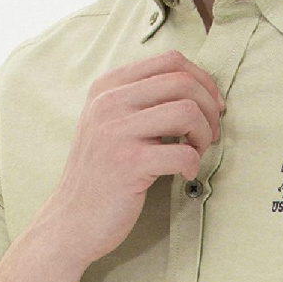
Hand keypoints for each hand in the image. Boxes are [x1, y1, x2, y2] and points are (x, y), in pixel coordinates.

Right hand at [36, 50, 223, 266]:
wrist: (71, 221)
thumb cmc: (100, 175)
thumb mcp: (109, 125)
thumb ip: (141, 101)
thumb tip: (197, 90)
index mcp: (107, 87)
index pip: (170, 61)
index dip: (202, 80)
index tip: (211, 106)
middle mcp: (109, 102)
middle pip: (182, 81)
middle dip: (209, 108)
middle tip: (210, 134)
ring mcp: (116, 131)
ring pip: (187, 111)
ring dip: (204, 134)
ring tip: (197, 152)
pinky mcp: (129, 163)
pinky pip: (183, 152)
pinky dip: (194, 164)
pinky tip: (185, 174)